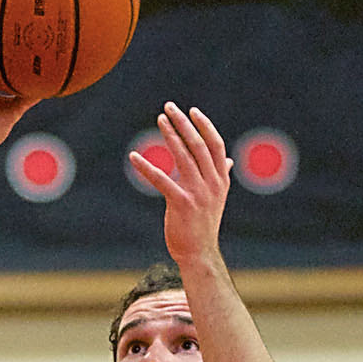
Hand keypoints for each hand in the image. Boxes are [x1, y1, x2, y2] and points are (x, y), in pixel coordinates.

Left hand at [129, 103, 231, 269]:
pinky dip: (146, 167)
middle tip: (169, 107)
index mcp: (221, 181)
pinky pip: (161, 180)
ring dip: (170, 135)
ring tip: (159, 120)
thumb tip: (228, 161)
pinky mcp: (181, 204)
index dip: (205, 126)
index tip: (192, 111)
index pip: (216, 146)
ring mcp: (198, 194)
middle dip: (184, 124)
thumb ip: (222, 176)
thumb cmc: (204, 225)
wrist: (200, 254)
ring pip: (183, 157)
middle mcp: (212, 184)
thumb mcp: (217, 199)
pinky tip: (134, 157)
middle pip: (199, 145)